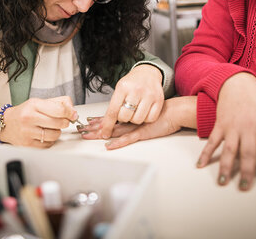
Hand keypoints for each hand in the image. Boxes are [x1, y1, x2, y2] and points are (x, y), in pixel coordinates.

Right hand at [0, 96, 77, 147]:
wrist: (6, 123)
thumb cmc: (25, 112)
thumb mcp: (40, 102)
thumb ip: (59, 103)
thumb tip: (73, 112)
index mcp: (34, 105)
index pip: (59, 109)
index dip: (70, 113)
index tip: (73, 115)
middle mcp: (29, 118)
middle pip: (59, 123)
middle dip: (64, 123)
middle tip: (60, 121)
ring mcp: (27, 132)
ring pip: (55, 135)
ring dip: (56, 132)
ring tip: (50, 128)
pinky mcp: (27, 145)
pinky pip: (48, 144)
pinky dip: (49, 140)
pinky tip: (44, 135)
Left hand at [82, 96, 196, 148]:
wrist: (175, 110)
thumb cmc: (160, 110)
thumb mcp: (143, 109)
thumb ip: (132, 114)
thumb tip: (120, 118)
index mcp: (129, 111)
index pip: (110, 116)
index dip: (98, 120)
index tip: (87, 123)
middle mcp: (130, 116)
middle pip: (108, 122)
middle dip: (93, 127)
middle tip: (80, 130)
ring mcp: (136, 124)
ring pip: (114, 129)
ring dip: (100, 133)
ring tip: (87, 136)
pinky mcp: (143, 132)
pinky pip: (128, 138)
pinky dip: (118, 142)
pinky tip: (109, 145)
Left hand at [99, 64, 164, 138]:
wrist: (148, 73)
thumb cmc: (132, 83)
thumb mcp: (120, 90)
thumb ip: (113, 106)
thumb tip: (102, 126)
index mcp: (123, 87)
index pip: (113, 110)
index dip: (107, 125)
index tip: (104, 133)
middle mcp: (136, 90)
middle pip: (125, 117)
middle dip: (123, 119)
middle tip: (125, 114)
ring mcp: (149, 95)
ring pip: (137, 120)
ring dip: (134, 120)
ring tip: (134, 112)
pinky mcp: (159, 100)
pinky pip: (150, 118)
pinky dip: (145, 119)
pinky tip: (144, 112)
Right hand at [196, 73, 255, 189]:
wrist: (237, 83)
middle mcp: (248, 128)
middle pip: (248, 153)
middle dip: (247, 171)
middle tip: (245, 188)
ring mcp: (232, 127)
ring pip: (228, 150)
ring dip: (225, 166)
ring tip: (223, 182)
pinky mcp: (219, 125)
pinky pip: (211, 141)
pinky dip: (205, 153)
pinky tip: (200, 165)